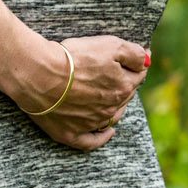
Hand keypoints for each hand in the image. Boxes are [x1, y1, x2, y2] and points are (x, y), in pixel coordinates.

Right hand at [13, 34, 150, 150]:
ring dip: (116, 108)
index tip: (136, 60)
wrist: (39, 75)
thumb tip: (148, 60)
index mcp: (122, 88)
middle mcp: (110, 109)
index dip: (137, 67)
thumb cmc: (74, 57)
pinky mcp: (70, 133)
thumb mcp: (110, 45)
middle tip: (119, 74)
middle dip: (125, 85)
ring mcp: (91, 124)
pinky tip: (108, 133)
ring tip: (113, 97)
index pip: (138, 77)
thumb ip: (134, 54)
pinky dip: (102, 138)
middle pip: (124, 96)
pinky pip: (91, 142)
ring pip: (111, 117)